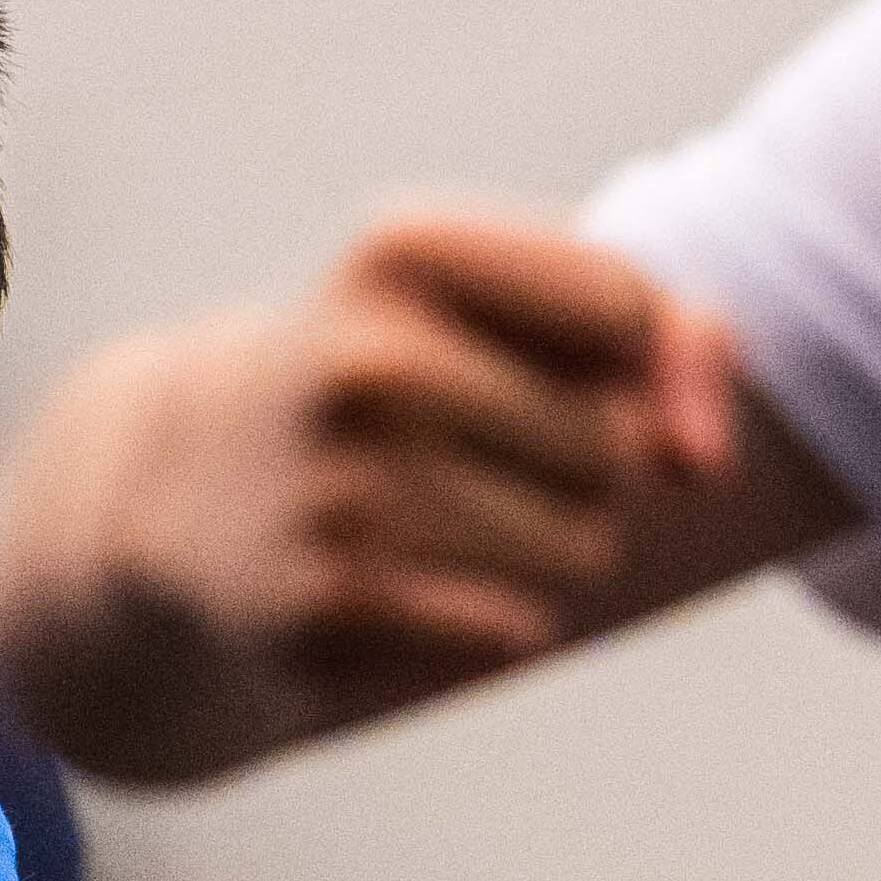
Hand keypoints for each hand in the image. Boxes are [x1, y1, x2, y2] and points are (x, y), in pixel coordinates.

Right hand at [46, 206, 736, 718]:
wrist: (172, 501)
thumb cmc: (386, 390)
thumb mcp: (496, 311)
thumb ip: (663, 332)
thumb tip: (707, 463)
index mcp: (398, 251)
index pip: (627, 308)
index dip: (628, 358)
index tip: (546, 364)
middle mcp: (360, 361)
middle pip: (614, 445)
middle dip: (572, 468)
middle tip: (450, 456)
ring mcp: (338, 489)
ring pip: (582, 548)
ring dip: (538, 554)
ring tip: (424, 525)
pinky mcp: (327, 608)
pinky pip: (520, 629)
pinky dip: (486, 623)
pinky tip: (399, 591)